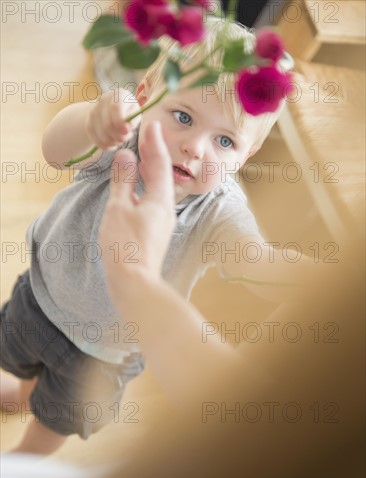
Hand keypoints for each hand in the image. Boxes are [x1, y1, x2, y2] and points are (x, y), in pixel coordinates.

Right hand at [85, 88, 140, 150]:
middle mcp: (103, 100)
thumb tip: (127, 128)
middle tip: (125, 138)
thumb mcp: (135, 114)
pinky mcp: (88, 124)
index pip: (115, 108)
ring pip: (102, 135)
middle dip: (119, 136)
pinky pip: (97, 140)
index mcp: (118, 95)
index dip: (120, 122)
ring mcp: (93, 112)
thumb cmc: (129, 112)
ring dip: (113, 142)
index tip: (127, 132)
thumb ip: (133, 120)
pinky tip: (113, 144)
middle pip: (108, 125)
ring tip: (120, 140)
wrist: (112, 111)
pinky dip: (106, 146)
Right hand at [99, 120, 175, 300]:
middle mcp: (166, 209)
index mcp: (160, 200)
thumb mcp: (119, 208)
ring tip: (142, 155)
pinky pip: (152, 202)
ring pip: (158, 189)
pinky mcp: (154, 233)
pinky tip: (137, 188)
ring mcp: (162, 222)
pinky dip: (144, 188)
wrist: (134, 282)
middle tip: (148, 134)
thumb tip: (124, 156)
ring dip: (150, 170)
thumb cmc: (125, 246)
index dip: (154, 143)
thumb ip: (123, 181)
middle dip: (154, 154)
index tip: (152, 124)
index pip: (159, 163)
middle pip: (162, 175)